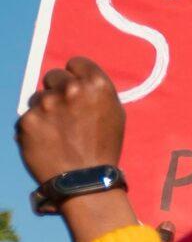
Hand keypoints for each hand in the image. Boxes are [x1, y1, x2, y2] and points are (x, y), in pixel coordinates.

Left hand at [19, 57, 124, 184]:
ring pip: (38, 96)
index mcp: (96, 84)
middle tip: (64, 110)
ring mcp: (46, 104)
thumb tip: (77, 79)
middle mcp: (70, 89)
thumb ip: (96, 92)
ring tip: (56, 130)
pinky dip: (34, 126)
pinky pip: (27, 116)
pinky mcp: (26, 120)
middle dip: (57, 89)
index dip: (75, 74)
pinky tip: (46, 140)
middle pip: (53, 75)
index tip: (75, 87)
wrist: (84, 179)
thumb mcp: (114, 113)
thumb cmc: (104, 146)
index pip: (76, 62)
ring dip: (44, 108)